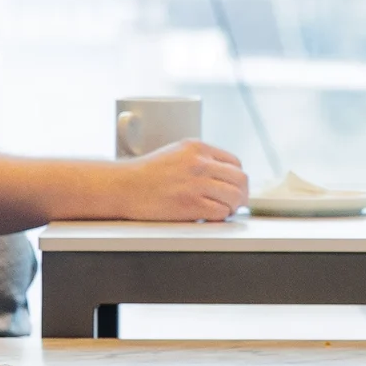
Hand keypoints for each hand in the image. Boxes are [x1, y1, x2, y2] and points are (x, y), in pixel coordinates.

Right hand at [116, 140, 247, 221]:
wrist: (123, 186)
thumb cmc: (145, 174)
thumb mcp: (176, 153)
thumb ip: (200, 159)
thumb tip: (222, 176)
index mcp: (197, 148)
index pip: (235, 163)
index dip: (237, 178)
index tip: (233, 188)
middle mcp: (200, 162)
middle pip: (240, 179)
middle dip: (241, 194)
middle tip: (236, 204)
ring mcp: (196, 183)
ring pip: (235, 196)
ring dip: (233, 207)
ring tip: (223, 211)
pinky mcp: (191, 204)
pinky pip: (221, 212)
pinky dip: (220, 217)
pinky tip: (211, 217)